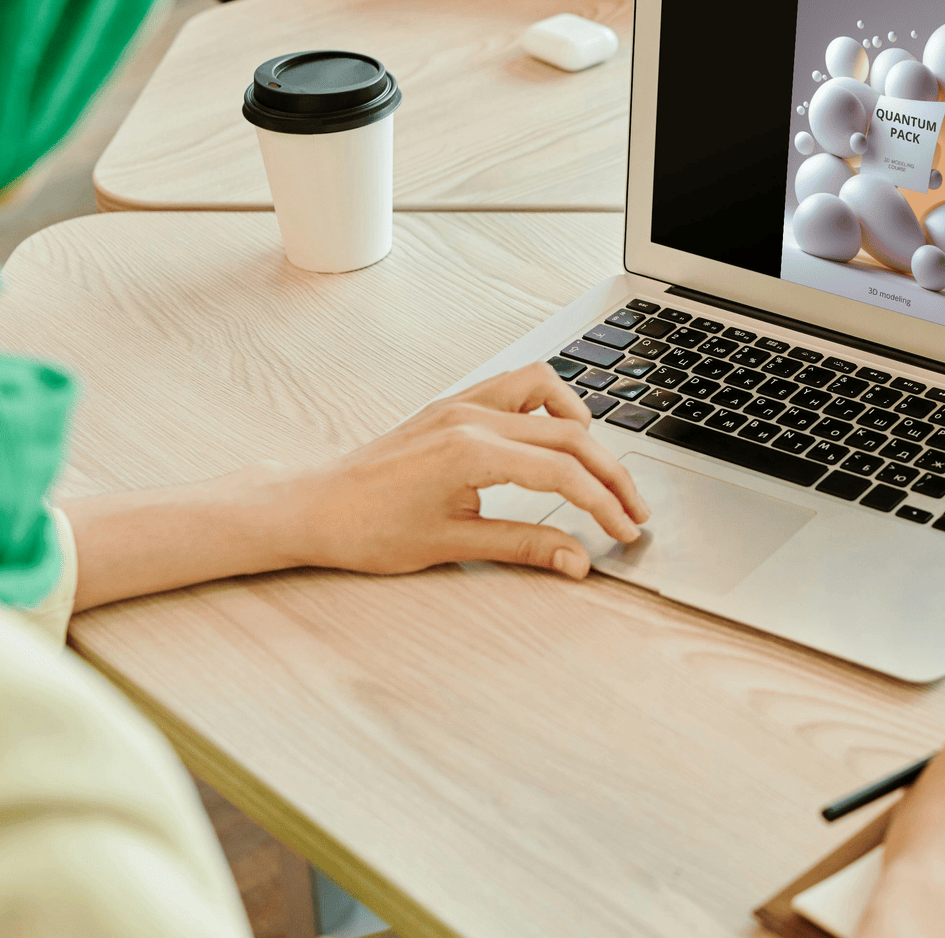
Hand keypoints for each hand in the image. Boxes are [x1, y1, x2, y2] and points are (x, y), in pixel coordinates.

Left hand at [63, 362, 649, 609]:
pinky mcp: (454, 404)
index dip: (604, 503)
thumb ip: (524, 545)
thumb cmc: (367, 529)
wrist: (313, 505)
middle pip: (571, 434)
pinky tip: (554, 435)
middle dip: (610, 474)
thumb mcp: (452, 544)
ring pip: (548, 392)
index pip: (564, 473)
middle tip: (631, 510)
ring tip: (599, 466)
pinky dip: (548, 404)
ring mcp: (463, 404)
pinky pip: (517, 385)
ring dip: (583, 427)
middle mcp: (472, 417)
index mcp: (473, 452)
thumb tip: (578, 559)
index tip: (625, 531)